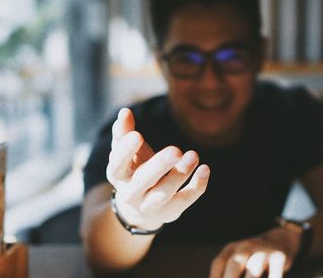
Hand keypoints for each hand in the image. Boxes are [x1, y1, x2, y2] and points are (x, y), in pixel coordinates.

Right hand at [106, 108, 209, 230]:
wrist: (138, 209)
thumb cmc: (133, 170)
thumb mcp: (127, 154)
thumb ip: (124, 133)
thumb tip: (125, 112)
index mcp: (118, 176)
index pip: (117, 164)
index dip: (126, 150)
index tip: (137, 135)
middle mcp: (131, 194)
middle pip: (143, 180)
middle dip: (159, 165)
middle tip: (175, 150)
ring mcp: (151, 205)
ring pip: (165, 192)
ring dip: (180, 174)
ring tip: (193, 155)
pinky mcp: (170, 211)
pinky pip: (185, 199)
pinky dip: (197, 186)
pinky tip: (205, 168)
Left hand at [209, 227, 300, 277]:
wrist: (281, 239)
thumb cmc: (252, 257)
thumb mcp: (238, 259)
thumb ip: (228, 273)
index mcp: (232, 248)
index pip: (219, 263)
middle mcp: (245, 247)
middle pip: (234, 265)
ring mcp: (263, 251)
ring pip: (253, 271)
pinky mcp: (279, 258)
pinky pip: (274, 276)